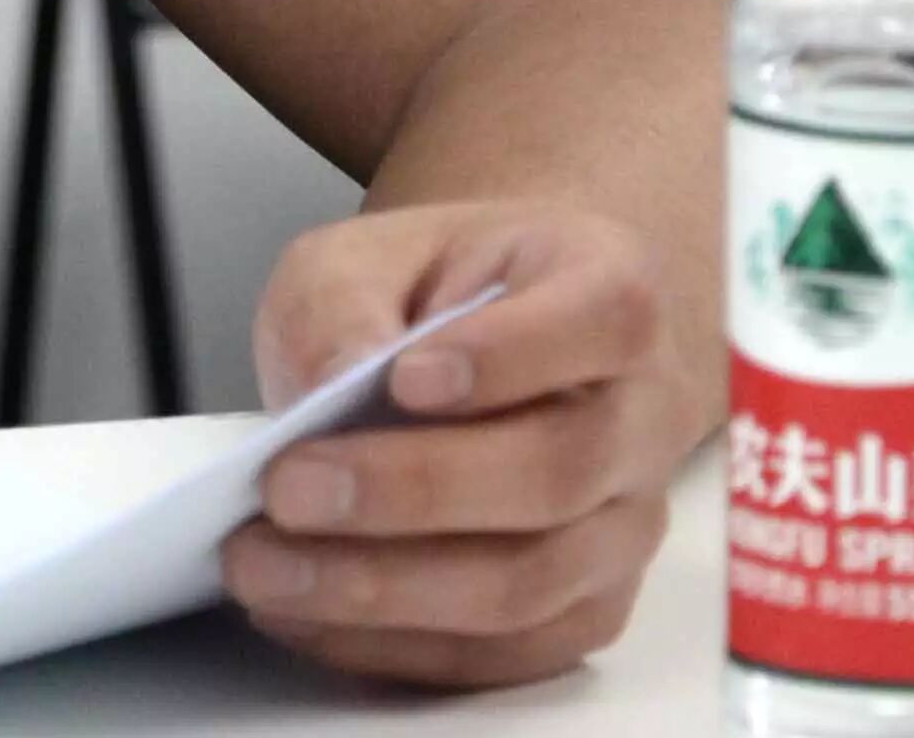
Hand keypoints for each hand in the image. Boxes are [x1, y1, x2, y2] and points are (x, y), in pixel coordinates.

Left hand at [218, 201, 687, 687]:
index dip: (508, 355)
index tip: (403, 376)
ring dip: (385, 586)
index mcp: (611, 291)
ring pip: (530, 583)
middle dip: (412, 490)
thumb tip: (335, 377)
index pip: (602, 320)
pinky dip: (394, 644)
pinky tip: (306, 611)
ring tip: (268, 563)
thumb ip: (345, 301)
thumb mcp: (364, 256)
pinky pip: (502, 655)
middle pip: (559, 471)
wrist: (478, 355)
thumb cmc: (429, 299)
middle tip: (290, 487)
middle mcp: (645, 415)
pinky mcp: (585, 610)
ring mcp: (625, 525)